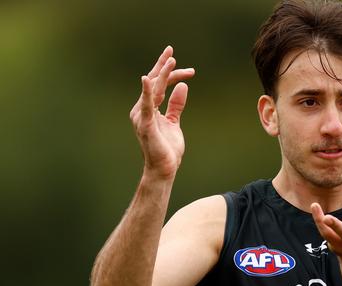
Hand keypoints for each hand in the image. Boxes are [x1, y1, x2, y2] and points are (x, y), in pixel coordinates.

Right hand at [129, 46, 194, 178]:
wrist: (164, 168)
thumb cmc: (167, 148)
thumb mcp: (175, 122)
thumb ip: (176, 105)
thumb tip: (182, 87)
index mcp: (149, 108)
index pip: (159, 85)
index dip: (171, 74)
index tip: (188, 69)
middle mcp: (142, 109)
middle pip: (154, 82)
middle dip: (164, 67)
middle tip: (172, 50)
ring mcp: (142, 116)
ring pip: (152, 90)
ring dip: (161, 74)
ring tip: (171, 60)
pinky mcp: (145, 124)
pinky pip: (146, 105)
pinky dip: (146, 92)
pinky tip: (147, 79)